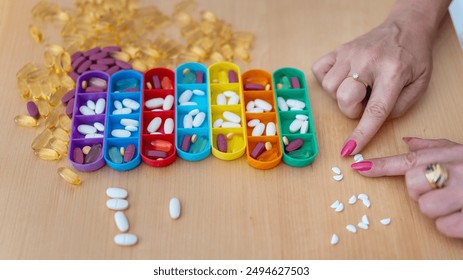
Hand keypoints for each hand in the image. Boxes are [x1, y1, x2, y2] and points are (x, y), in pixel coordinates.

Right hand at [312, 11, 434, 156]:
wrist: (406, 27)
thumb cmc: (413, 58)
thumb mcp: (419, 85)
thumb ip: (399, 108)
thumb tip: (371, 121)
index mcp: (393, 72)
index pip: (375, 109)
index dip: (361, 133)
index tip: (349, 149)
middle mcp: (368, 61)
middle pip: (344, 97)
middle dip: (351, 110)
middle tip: (364, 102)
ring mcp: (349, 53)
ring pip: (329, 87)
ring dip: (340, 96)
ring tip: (356, 89)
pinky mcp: (338, 50)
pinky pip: (319, 70)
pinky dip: (326, 80)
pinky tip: (342, 79)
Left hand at [351, 137, 462, 237]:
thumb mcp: (460, 153)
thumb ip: (433, 148)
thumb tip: (407, 141)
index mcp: (448, 156)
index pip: (408, 160)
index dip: (380, 165)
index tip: (358, 167)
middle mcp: (453, 172)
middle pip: (411, 185)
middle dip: (420, 192)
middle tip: (440, 191)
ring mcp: (462, 193)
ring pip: (426, 207)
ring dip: (437, 211)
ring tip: (454, 203)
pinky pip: (444, 226)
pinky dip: (451, 225)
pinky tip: (462, 215)